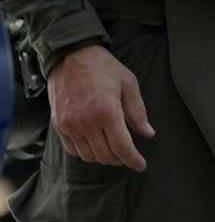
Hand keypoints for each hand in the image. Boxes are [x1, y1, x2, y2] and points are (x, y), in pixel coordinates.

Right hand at [48, 45, 154, 170]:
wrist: (71, 56)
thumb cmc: (103, 67)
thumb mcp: (129, 84)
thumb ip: (138, 112)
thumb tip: (148, 133)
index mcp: (107, 113)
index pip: (122, 147)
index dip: (133, 160)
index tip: (140, 165)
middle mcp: (86, 123)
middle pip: (106, 155)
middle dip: (120, 159)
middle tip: (129, 156)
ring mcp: (70, 125)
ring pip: (89, 155)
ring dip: (103, 158)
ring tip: (114, 152)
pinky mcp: (59, 125)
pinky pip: (73, 149)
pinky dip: (86, 153)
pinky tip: (96, 146)